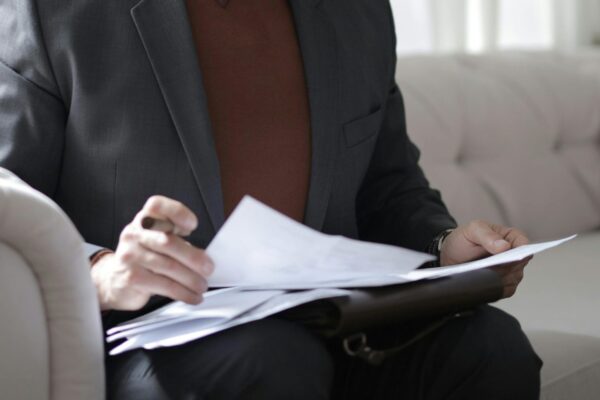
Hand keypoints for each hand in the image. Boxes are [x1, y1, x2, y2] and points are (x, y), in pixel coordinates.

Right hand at [91, 196, 213, 310]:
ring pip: (169, 266)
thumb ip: (177, 240)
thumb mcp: (157, 240)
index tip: (193, 225)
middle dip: (193, 257)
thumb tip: (205, 257)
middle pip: (168, 241)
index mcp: (144, 219)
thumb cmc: (144, 256)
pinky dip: (183, 292)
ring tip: (202, 285)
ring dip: (191, 279)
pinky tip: (192, 296)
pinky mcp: (131, 277)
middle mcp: (134, 234)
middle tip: (209, 268)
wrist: (113, 279)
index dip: (176, 212)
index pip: (156, 205)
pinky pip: (164, 285)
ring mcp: (130, 256)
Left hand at [440, 220, 531, 297]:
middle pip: (519, 264)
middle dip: (505, 265)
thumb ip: (487, 235)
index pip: (524, 244)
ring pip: (513, 278)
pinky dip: (496, 287)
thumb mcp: (472, 230)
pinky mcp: (503, 285)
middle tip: (488, 265)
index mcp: (510, 237)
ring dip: (498, 277)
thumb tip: (505, 246)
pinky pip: (506, 290)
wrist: (450, 256)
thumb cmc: (464, 240)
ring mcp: (510, 271)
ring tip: (482, 273)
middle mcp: (514, 255)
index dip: (520, 251)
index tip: (508, 256)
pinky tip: (483, 282)